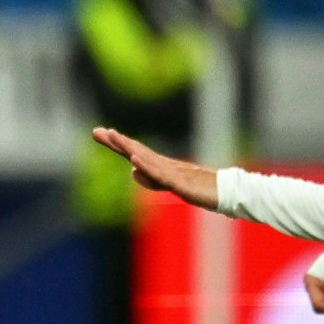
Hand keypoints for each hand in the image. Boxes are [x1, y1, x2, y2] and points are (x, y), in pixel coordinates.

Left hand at [90, 127, 218, 210]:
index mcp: (160, 166)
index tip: (100, 132)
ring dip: (129, 148)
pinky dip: (147, 167)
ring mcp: (172, 172)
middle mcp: (164, 164)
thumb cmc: (200, 188)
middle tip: (97, 131)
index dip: (117, 143)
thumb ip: (151, 178)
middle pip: (137, 150)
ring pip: (147, 158)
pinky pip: (161, 175)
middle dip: (117, 141)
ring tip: (113, 137)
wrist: (226, 191)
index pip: (135, 152)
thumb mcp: (171, 184)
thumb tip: (131, 171)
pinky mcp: (181, 183)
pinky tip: (135, 159)